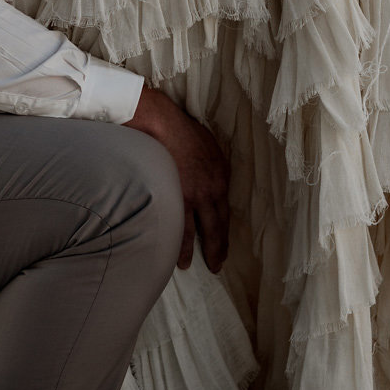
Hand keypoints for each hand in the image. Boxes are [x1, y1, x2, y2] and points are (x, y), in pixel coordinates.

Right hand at [124, 84, 229, 272]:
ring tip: (187, 265)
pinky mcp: (176, 198)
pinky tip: (175, 255)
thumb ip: (214, 166)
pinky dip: (177, 243)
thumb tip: (212, 177)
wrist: (163, 124)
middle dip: (217, 248)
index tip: (223, 243)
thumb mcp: (210, 146)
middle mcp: (212, 191)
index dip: (224, 230)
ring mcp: (194, 196)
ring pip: (197, 231)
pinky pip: (179, 227)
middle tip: (216, 265)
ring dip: (193, 250)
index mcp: (221, 178)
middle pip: (217, 226)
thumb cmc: (184, 130)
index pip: (225, 211)